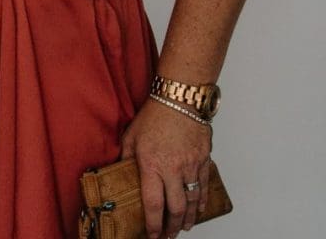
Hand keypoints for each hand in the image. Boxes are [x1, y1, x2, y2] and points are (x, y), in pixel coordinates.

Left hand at [120, 97, 213, 237]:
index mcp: (152, 165)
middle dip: (172, 226)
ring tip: (183, 228)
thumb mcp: (131, 137)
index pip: (153, 203)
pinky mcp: (204, 160)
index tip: (151, 235)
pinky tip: (199, 210)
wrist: (180, 100)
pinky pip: (204, 186)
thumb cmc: (153, 116)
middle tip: (167, 236)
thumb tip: (121, 173)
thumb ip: (127, 159)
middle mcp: (174, 169)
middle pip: (175, 208)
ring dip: (188, 218)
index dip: (152, 223)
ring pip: (192, 201)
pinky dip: (202, 201)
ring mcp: (191, 166)